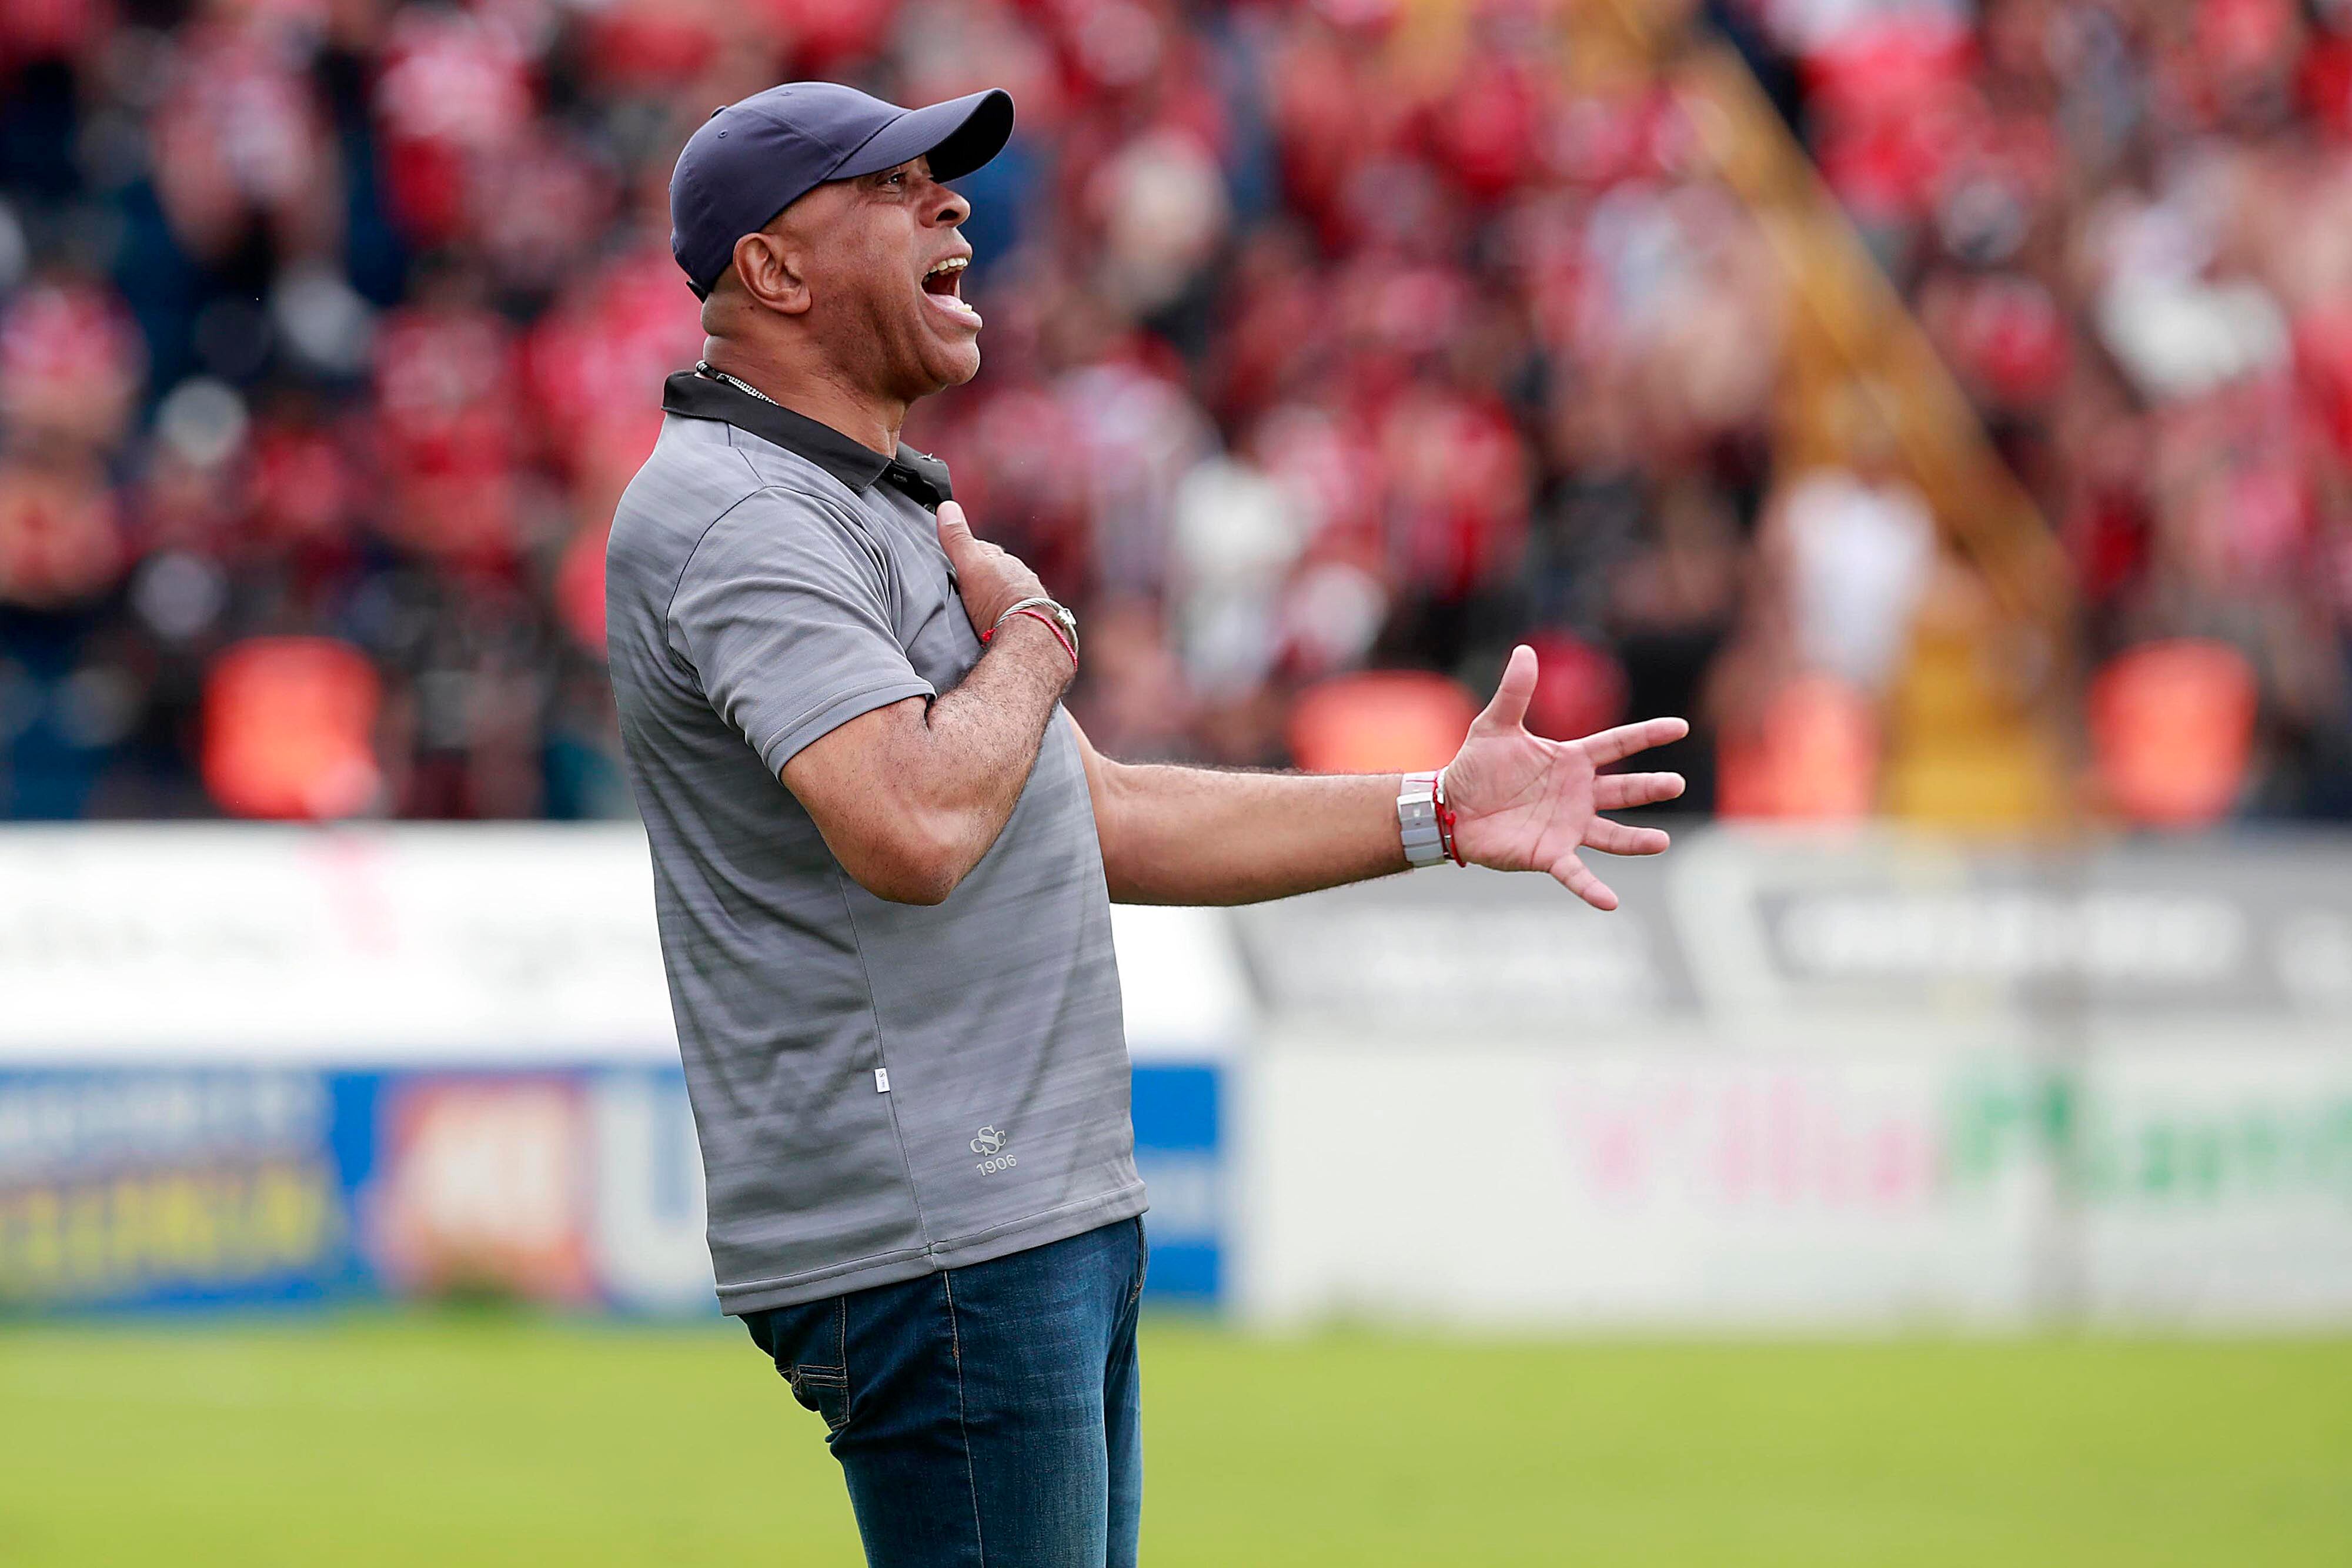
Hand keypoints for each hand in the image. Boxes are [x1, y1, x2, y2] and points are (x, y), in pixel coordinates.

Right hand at [936, 501, 1051, 636]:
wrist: (1028, 637)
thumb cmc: (999, 602)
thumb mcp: (971, 566)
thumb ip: (958, 540)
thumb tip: (947, 507)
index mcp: (1005, 562)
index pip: (984, 550)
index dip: (968, 552)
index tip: (958, 557)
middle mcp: (1021, 577)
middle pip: (999, 572)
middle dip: (985, 576)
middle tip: (968, 585)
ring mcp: (1030, 599)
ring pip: (1010, 591)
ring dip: (998, 597)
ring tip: (983, 607)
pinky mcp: (1034, 621)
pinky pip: (1018, 613)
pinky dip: (1008, 614)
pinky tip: (1000, 623)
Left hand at [1442, 644, 1688, 911]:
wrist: (1449, 807)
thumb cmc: (1475, 766)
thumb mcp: (1493, 725)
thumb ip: (1514, 692)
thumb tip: (1525, 650)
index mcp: (1570, 760)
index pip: (1617, 743)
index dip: (1648, 734)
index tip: (1680, 727)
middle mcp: (1578, 795)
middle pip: (1624, 790)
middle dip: (1651, 788)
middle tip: (1675, 784)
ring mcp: (1568, 826)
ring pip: (1612, 835)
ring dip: (1637, 840)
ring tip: (1662, 842)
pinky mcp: (1549, 854)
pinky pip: (1576, 873)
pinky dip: (1592, 889)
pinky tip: (1611, 903)